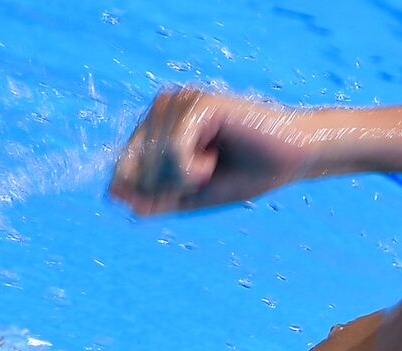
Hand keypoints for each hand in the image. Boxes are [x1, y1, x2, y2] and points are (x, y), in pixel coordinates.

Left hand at [108, 87, 311, 215]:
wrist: (291, 158)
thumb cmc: (242, 174)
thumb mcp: (188, 197)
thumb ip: (150, 198)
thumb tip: (110, 194)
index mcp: (154, 126)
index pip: (120, 171)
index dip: (147, 195)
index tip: (184, 189)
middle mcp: (161, 107)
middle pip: (132, 169)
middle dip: (166, 188)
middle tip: (201, 174)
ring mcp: (177, 101)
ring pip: (151, 162)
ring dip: (183, 179)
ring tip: (211, 161)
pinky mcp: (196, 103)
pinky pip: (171, 151)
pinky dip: (189, 170)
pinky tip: (212, 157)